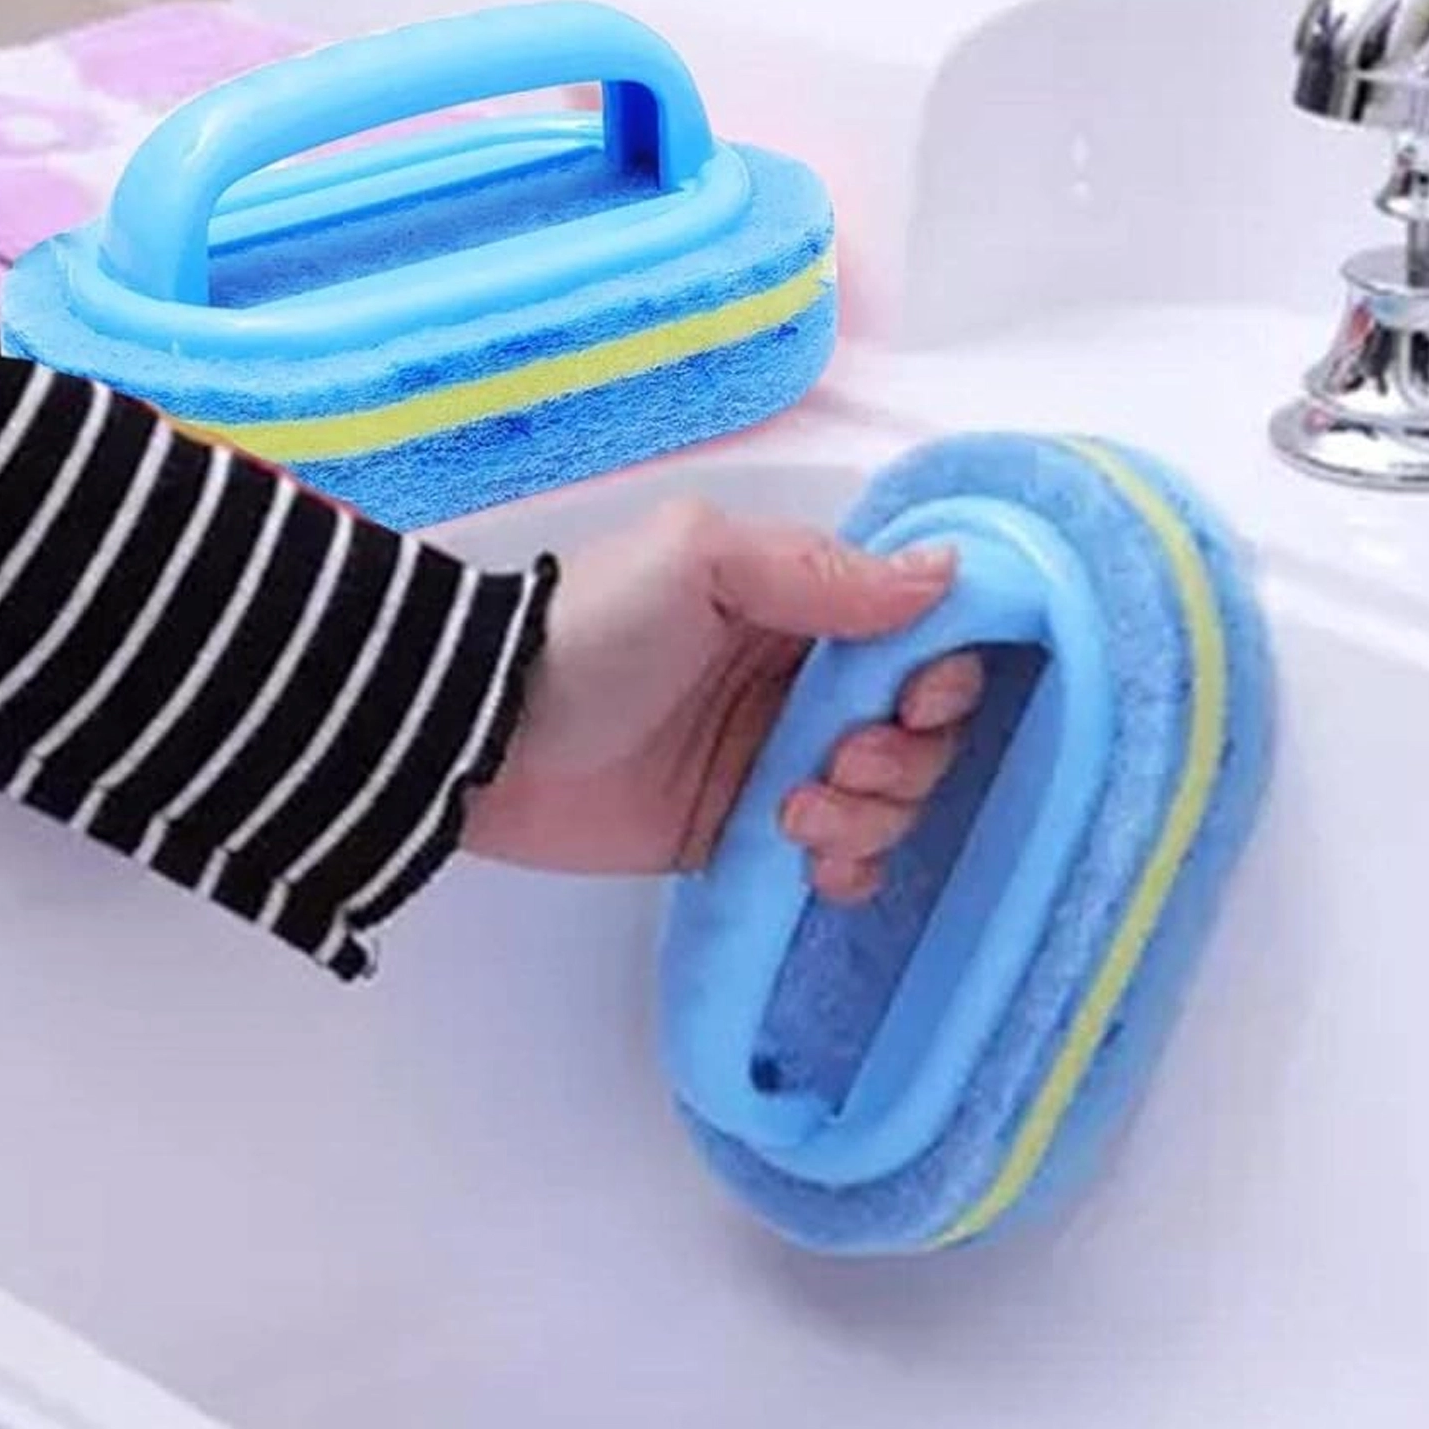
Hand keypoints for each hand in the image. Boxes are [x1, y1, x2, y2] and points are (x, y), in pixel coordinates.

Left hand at [462, 497, 984, 900]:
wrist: (485, 739)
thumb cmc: (588, 632)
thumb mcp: (698, 561)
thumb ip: (819, 569)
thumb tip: (943, 575)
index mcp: (803, 606)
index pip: (921, 636)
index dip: (940, 673)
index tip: (912, 700)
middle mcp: (805, 682)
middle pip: (923, 729)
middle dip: (905, 756)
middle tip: (836, 760)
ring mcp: (781, 761)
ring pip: (892, 800)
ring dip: (870, 815)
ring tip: (791, 813)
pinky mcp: (750, 836)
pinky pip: (843, 859)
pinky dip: (846, 867)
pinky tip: (804, 859)